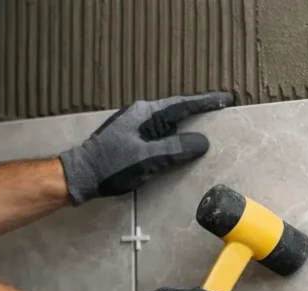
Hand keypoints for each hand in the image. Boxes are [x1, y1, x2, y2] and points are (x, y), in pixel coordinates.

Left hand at [59, 93, 232, 204]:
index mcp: (145, 114)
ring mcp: (135, 126)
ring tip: (207, 129)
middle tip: (221, 112)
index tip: (226, 99)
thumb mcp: (147, 158)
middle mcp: (141, 115)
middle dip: (199, 112)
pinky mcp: (132, 139)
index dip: (205, 102)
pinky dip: (175, 138)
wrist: (81, 175)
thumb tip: (202, 142)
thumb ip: (175, 149)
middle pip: (177, 111)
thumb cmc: (110, 166)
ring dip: (187, 126)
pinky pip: (160, 135)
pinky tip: (181, 146)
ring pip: (168, 124)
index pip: (182, 105)